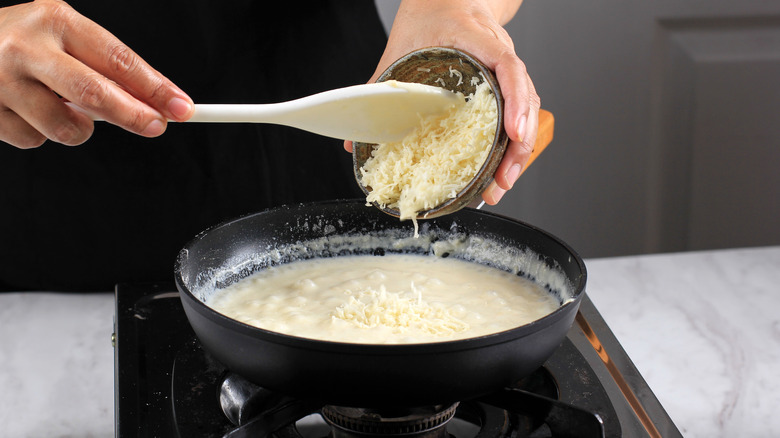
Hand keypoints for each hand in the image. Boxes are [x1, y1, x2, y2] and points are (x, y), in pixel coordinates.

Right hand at [0, 0, 193, 147]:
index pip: (117, 59)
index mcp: (55, 21)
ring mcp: (0, 80)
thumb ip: (106, 68)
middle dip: (133, 115)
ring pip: (65, 127)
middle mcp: (26, 47)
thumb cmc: (23, 42)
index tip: (181, 106)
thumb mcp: (65, 38)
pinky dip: (41, 134)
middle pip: (94, 92)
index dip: (155, 87)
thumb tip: (155, 102)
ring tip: (65, 109)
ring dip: (79, 129)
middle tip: (155, 126)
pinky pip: (33, 140)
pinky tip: (28, 111)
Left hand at [346, 0, 538, 204]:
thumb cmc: (428, 18)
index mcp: (478, 39)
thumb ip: (377, 89)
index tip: (512, 132)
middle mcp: (500, 55)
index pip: (508, 67)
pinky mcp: (504, 86)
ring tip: (503, 183)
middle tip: (503, 178)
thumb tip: (352, 141)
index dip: (514, 100)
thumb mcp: (400, 48)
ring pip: (526, 110)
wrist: (447, 0)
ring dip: (518, 151)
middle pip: (524, 99)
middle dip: (518, 144)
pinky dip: (512, 144)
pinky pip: (517, 114)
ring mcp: (506, 71)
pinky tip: (501, 169)